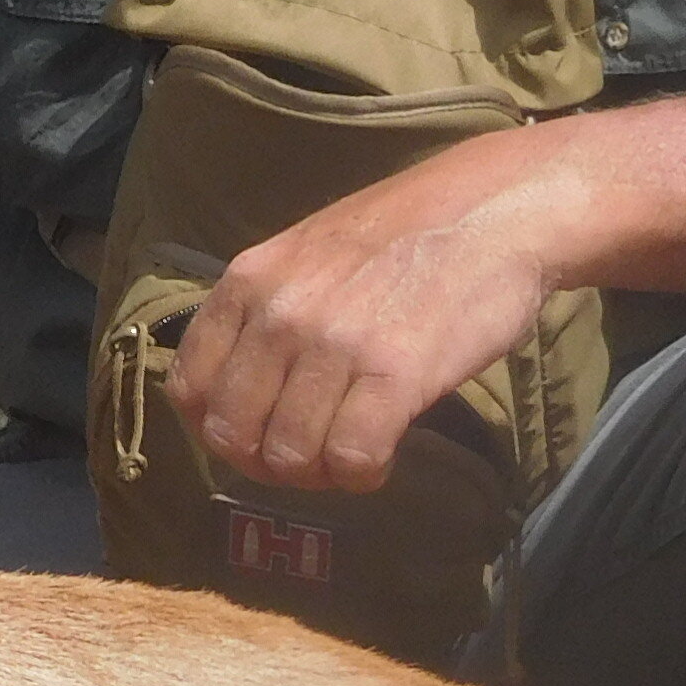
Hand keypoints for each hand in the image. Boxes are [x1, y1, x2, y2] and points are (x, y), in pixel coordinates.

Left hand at [169, 151, 556, 496]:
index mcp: (248, 281)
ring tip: (352, 454)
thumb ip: (267, 312)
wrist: (497, 210)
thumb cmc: (408, 234)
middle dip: (267, 464)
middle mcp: (280, 313)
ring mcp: (334, 344)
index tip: (258, 436)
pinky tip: (383, 458)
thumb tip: (243, 392)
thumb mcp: (308, 255)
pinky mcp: (394, 374)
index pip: (189, 389)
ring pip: (289, 456)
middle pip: (233, 435)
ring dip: (320, 474)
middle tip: (311, 457)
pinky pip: (351, 458)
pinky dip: (363, 475)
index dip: (219, 429)